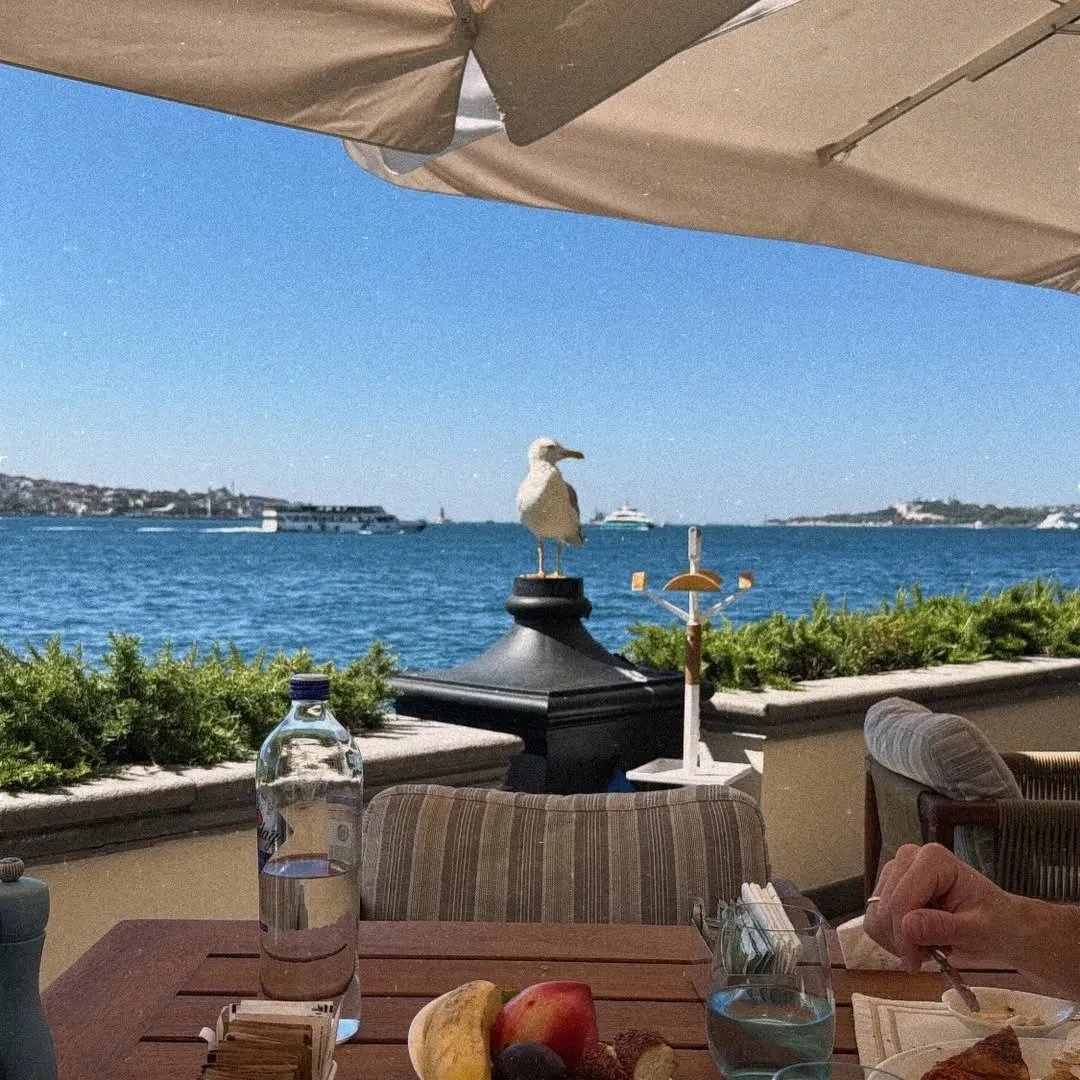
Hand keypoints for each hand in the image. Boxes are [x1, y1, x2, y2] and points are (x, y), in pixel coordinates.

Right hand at [864, 843, 1018, 971]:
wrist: (1002, 925)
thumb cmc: (996, 923)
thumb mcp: (979, 930)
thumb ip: (943, 927)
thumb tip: (907, 926)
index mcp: (933, 859)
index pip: (902, 899)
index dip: (904, 935)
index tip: (915, 963)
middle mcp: (909, 858)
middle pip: (885, 907)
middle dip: (902, 939)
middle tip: (929, 957)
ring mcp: (896, 872)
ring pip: (876, 914)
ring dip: (897, 940)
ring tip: (928, 947)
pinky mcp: (889, 889)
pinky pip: (875, 919)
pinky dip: (892, 939)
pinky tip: (917, 941)